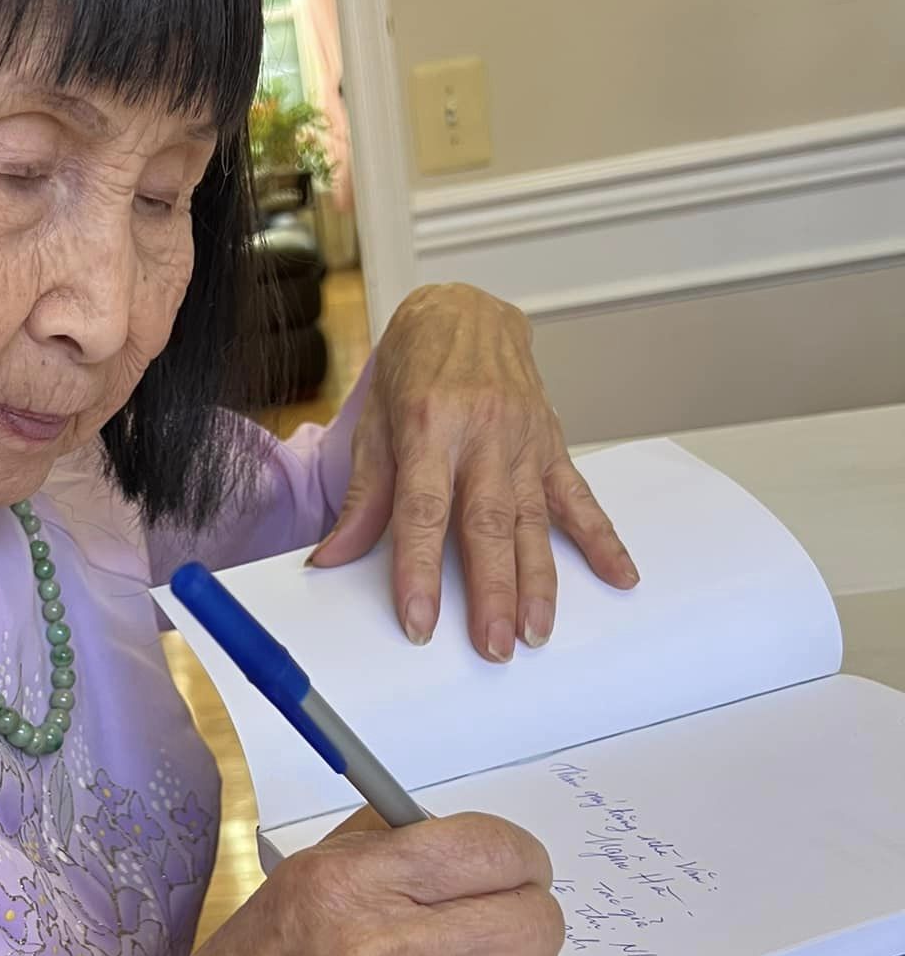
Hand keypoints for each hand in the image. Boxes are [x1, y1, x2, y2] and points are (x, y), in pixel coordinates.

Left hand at [312, 283, 638, 660]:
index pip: (424, 512)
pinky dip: (602, 538)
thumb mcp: (375, 424)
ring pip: (533, 521)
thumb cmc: (415, 366)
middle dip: (492, 592)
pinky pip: (579, 496)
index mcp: (429, 426)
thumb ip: (365, 497)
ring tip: (537, 631)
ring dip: (539, 582)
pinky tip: (620, 575)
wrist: (463, 309)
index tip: (419, 621)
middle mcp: (482, 433)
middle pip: (488, 524)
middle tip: (493, 646)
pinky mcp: (552, 443)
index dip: (421, 572)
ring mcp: (524, 439)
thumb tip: (334, 558)